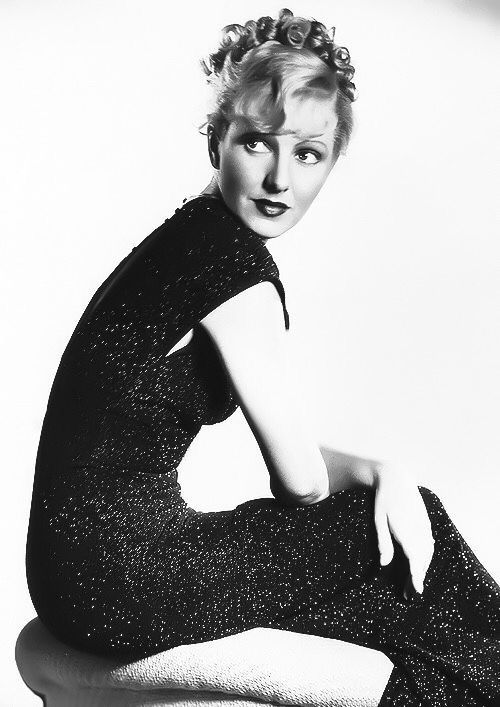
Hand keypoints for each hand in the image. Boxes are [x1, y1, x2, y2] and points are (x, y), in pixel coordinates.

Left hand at [372, 462, 434, 598]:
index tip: (416, 591)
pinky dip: (426, 556)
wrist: (396, 478)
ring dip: (423, 568)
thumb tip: (384, 564)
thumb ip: (383, 542)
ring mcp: (424, 525)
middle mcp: (419, 529)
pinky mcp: (425, 522)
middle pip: (423, 559)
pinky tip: (421, 563)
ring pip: (428, 552)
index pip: (415, 559)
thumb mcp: (378, 519)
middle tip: (410, 593)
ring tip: (414, 582)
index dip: (416, 576)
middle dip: (418, 577)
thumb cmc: (384, 499)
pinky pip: (429, 544)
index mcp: (406, 530)